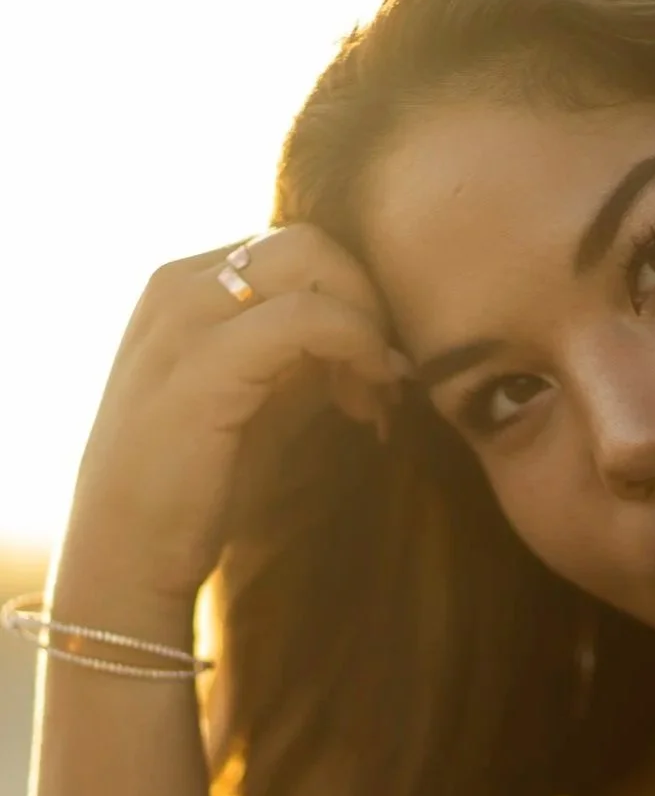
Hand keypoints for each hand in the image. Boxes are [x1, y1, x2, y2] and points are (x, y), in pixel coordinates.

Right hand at [58, 224, 413, 605]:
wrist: (129, 553)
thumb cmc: (196, 486)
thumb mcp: (261, 402)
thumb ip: (306, 360)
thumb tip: (378, 341)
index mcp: (187, 287)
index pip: (296, 250)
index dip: (352, 302)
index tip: (375, 375)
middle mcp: (178, 286)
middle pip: (311, 242)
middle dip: (366, 304)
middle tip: (384, 383)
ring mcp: (184, 319)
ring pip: (312, 260)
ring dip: (366, 325)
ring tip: (374, 399)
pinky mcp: (203, 366)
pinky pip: (308, 318)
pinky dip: (357, 348)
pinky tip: (366, 404)